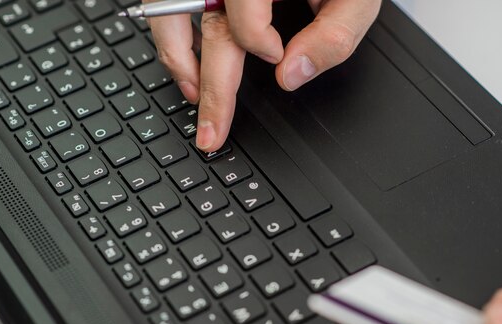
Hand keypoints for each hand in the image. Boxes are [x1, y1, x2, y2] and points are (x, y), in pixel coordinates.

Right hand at [149, 0, 382, 151]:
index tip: (276, 56)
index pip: (243, 15)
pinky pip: (167, 0)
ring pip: (169, 10)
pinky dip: (171, 30)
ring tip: (193, 95)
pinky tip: (187, 56)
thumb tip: (292, 75)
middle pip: (209, 27)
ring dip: (176, 57)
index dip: (258, 43)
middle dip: (210, 87)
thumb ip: (333, 34)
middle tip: (212, 132)